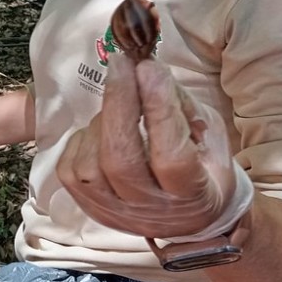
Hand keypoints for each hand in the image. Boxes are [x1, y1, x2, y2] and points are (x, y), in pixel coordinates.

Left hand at [56, 54, 252, 240]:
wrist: (188, 218)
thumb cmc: (203, 168)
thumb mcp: (211, 136)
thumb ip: (182, 105)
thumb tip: (146, 70)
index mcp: (193, 194)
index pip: (172, 156)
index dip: (159, 110)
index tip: (149, 68)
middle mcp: (150, 211)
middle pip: (120, 159)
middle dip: (118, 103)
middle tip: (120, 63)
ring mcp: (114, 213)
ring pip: (91, 165)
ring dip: (101, 122)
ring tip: (120, 106)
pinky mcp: (89, 207)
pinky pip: (71, 168)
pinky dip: (83, 140)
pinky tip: (101, 131)